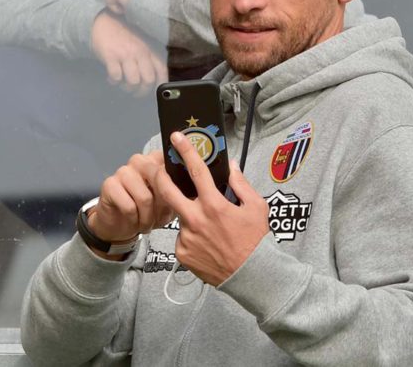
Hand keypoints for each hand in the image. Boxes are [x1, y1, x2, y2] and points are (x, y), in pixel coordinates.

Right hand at [88, 151, 173, 258]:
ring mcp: (123, 171)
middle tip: (161, 217)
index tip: (181, 199)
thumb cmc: (148, 211)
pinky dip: (135, 220)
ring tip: (147, 223)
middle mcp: (139, 161)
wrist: (121, 225)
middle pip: (159, 178)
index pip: (172, 162)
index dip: (178, 184)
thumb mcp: (169, 202)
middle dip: (163, 204)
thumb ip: (179, 191)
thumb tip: (195, 191)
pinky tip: (134, 222)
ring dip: (148, 216)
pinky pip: (129, 206)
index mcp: (156, 160)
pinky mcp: (109, 185)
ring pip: (145, 197)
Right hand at [90, 12, 167, 95]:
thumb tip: (151, 81)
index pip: (161, 71)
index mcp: (150, 50)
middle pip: (148, 80)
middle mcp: (140, 52)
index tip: (154, 93)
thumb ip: (148, 59)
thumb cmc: (124, 35)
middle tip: (134, 92)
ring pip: (133, 81)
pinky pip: (116, 77)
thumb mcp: (141, 45)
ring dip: (127, 88)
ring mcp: (126, 54)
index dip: (160, 85)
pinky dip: (114, 82)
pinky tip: (112, 78)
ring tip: (122, 84)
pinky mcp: (111, 56)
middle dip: (141, 91)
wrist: (104, 21)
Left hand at [154, 132, 269, 285]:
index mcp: (214, 205)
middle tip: (156, 168)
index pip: (196, 171)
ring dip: (189, 215)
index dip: (185, 151)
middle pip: (167, 190)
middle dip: (159, 175)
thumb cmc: (256, 239)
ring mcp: (186, 237)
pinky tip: (207, 244)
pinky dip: (192, 236)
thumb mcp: (256, 207)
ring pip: (180, 216)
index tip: (176, 137)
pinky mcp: (181, 253)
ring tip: (209, 228)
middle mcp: (196, 219)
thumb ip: (240, 184)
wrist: (250, 275)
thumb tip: (230, 166)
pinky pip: (182, 237)